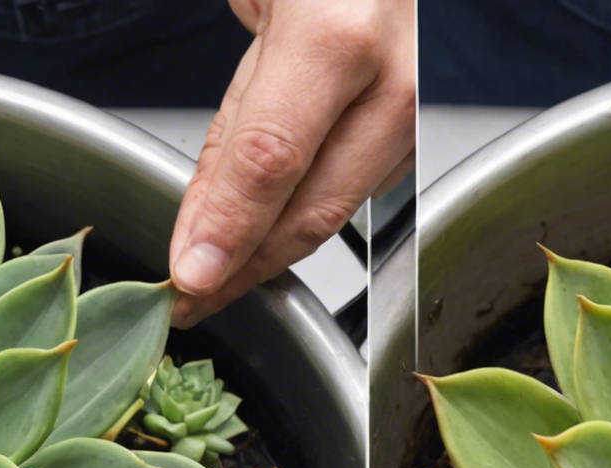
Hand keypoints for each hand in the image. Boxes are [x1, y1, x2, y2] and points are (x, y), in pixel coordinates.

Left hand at [169, 0, 415, 326]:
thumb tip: (202, 229)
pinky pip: (354, 193)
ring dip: (272, 250)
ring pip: (336, 213)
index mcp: (338, 39)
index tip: (190, 278)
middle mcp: (393, 81)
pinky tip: (267, 225)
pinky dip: (304, 215)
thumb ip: (230, 127)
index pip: (271, 162)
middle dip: (246, 267)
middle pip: (313, 210)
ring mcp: (418, 112)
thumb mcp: (255, 19)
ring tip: (218, 270)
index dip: (228, 229)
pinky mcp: (419, 133)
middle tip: (193, 297)